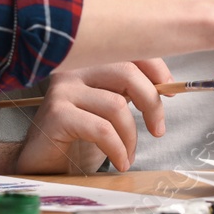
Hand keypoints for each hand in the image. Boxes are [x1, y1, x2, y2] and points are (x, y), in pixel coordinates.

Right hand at [13, 59, 172, 173]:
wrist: (42, 163)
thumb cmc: (78, 137)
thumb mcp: (109, 109)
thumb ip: (129, 91)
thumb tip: (166, 86)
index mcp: (88, 62)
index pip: (129, 50)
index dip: (155, 67)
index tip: (170, 91)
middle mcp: (74, 69)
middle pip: (126, 72)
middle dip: (151, 103)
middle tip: (158, 129)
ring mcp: (63, 90)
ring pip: (116, 105)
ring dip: (131, 136)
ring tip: (129, 154)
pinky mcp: (57, 114)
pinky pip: (101, 129)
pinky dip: (118, 148)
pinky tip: (120, 161)